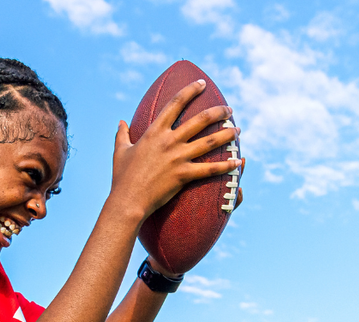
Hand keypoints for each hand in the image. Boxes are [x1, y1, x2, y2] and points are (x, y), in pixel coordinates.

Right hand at [110, 81, 242, 221]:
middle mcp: (169, 141)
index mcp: (154, 132)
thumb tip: (121, 122)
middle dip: (218, 112)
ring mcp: (178, 157)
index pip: (175, 104)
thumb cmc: (122, 177)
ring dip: (226, 135)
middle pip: (200, 120)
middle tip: (229, 109)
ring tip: (238, 130)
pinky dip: (225, 165)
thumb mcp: (120, 151)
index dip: (190, 91)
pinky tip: (237, 162)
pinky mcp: (184, 175)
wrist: (128, 200)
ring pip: (209, 141)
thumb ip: (122, 134)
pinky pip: (210, 169)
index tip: (202, 83)